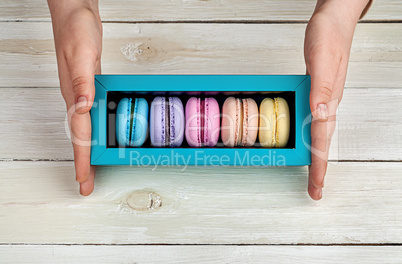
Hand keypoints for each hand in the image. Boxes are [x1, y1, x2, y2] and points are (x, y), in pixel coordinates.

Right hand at [48, 0, 101, 194]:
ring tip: (93, 168)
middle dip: (83, 162)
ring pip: (86, 128)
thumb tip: (82, 108)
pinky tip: (101, 134)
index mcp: (74, 95)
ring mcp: (83, 93)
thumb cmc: (76, 29)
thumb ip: (82, 81)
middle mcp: (77, 97)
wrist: (74, 12)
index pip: (79, 133)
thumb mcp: (82, 53)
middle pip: (81, 137)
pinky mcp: (90, 85)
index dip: (82, 158)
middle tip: (87, 184)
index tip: (82, 179)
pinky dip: (96, 130)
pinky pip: (93, 115)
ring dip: (89, 149)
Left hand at [304, 0, 369, 199]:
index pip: (320, 138)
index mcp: (328, 100)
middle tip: (315, 190)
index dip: (318, 164)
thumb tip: (321, 116)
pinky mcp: (318, 91)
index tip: (317, 186)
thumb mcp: (321, 61)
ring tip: (312, 173)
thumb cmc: (328, 37)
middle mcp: (327, 103)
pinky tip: (305, 138)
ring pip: (318, 133)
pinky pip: (313, 119)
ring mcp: (324, 98)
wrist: (334, 20)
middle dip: (318, 168)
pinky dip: (309, 135)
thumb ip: (322, 90)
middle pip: (321, 141)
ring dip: (314, 154)